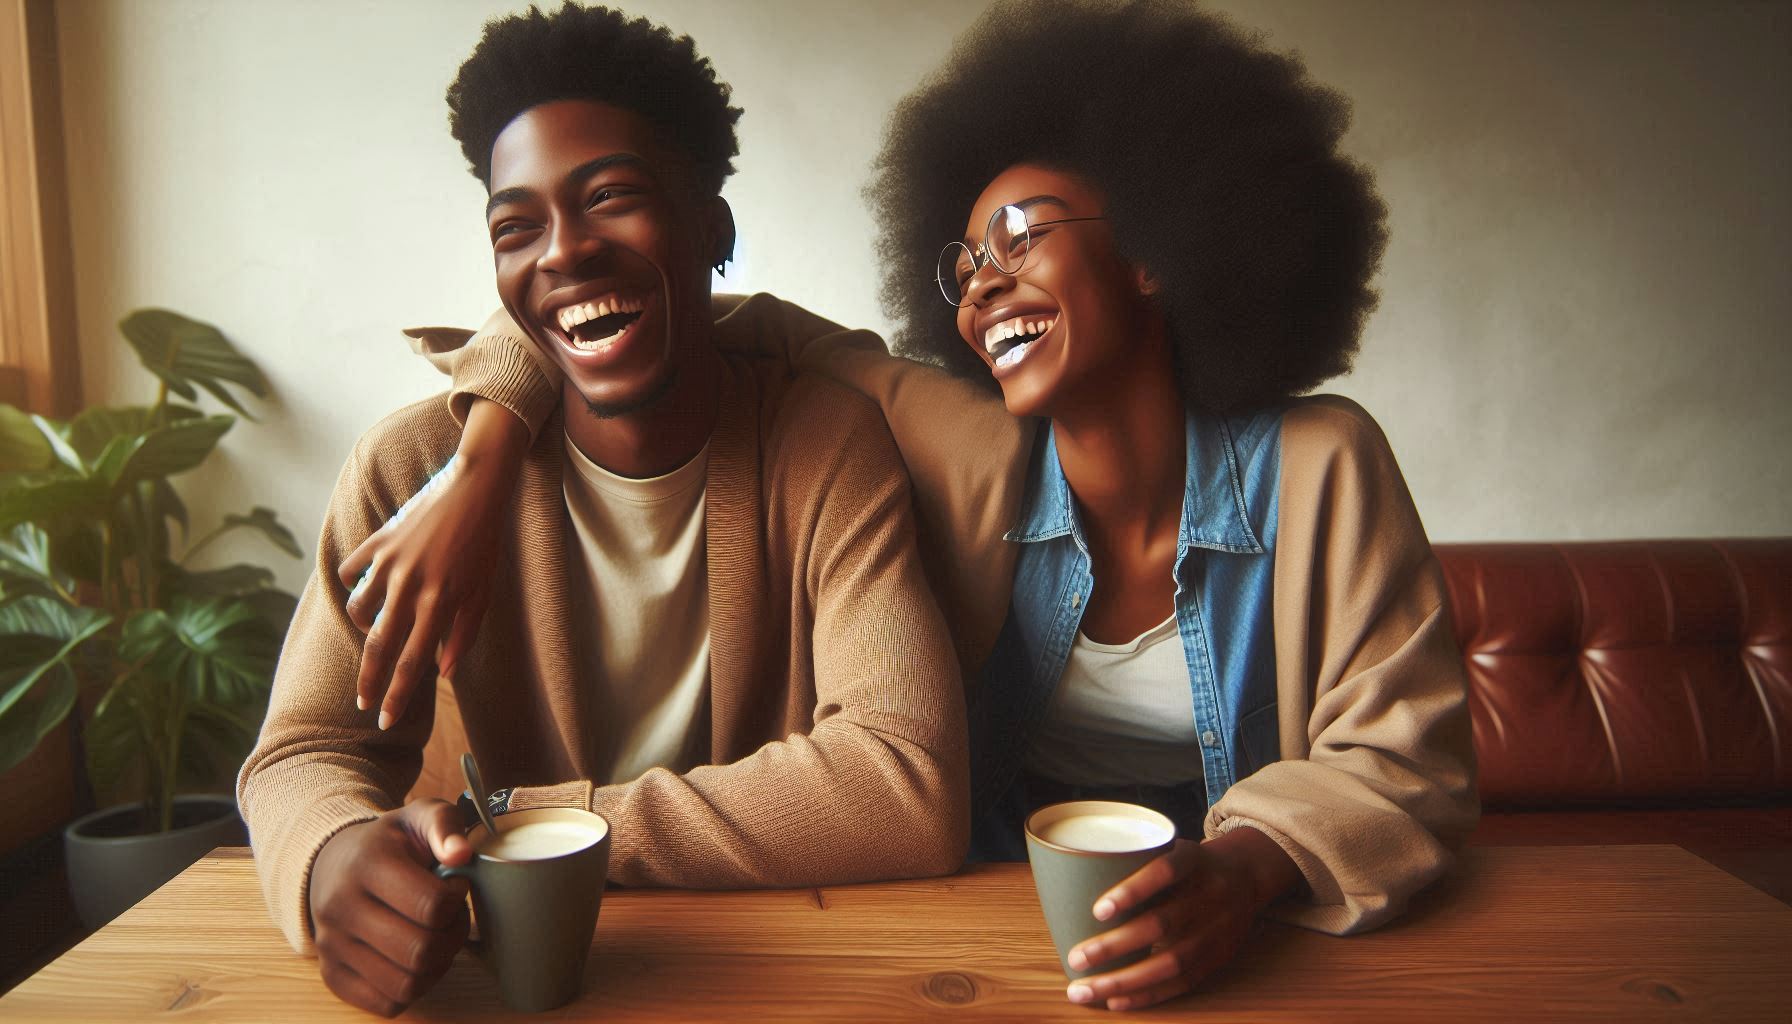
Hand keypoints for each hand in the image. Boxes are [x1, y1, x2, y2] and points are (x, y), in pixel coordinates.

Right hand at [308, 800, 475, 1016]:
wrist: (331, 862)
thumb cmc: (389, 842)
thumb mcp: (419, 816)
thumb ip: (446, 825)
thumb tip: (462, 854)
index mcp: (366, 864)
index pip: (431, 904)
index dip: (457, 900)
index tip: (456, 886)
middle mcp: (340, 907)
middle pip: (420, 950)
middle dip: (452, 937)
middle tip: (452, 917)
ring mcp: (331, 946)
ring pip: (406, 984)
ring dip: (436, 966)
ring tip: (437, 937)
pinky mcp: (332, 975)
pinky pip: (387, 1003)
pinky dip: (413, 988)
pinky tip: (416, 960)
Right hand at [338, 400, 527, 728]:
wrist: (476, 487)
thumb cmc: (485, 544)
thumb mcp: (483, 592)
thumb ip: (463, 634)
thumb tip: (443, 673)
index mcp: (440, 603)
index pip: (412, 664)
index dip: (397, 696)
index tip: (385, 720)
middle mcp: (410, 586)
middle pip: (379, 647)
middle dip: (369, 681)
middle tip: (362, 702)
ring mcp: (390, 563)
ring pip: (359, 610)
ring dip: (365, 628)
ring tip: (376, 632)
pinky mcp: (378, 540)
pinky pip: (352, 571)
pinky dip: (354, 583)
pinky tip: (365, 588)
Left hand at [1063, 826, 1300, 1010]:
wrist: (1247, 875)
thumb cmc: (1187, 865)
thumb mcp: (1168, 847)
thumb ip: (1132, 862)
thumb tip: (1066, 882)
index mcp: (1193, 859)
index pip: (1165, 871)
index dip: (1133, 890)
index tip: (1097, 910)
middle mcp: (1209, 894)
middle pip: (1162, 923)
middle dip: (1115, 946)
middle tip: (1075, 957)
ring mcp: (1217, 929)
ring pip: (1171, 961)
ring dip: (1124, 980)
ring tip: (1084, 989)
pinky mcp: (1218, 957)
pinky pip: (1183, 982)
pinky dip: (1148, 994)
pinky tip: (1116, 1001)